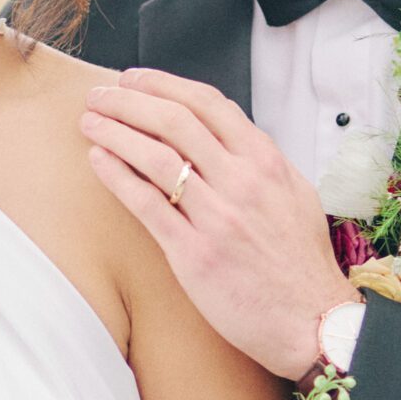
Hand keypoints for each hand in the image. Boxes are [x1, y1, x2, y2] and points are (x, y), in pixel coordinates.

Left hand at [80, 67, 353, 380]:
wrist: (310, 320)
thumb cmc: (301, 263)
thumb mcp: (295, 195)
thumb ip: (260, 163)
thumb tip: (224, 136)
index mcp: (267, 162)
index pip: (208, 104)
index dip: (164, 84)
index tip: (135, 79)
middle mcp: (242, 182)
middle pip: (174, 121)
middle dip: (129, 101)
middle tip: (99, 96)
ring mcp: (217, 217)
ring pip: (155, 157)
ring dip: (115, 132)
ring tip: (90, 123)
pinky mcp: (194, 254)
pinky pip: (147, 204)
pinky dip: (118, 176)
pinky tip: (98, 161)